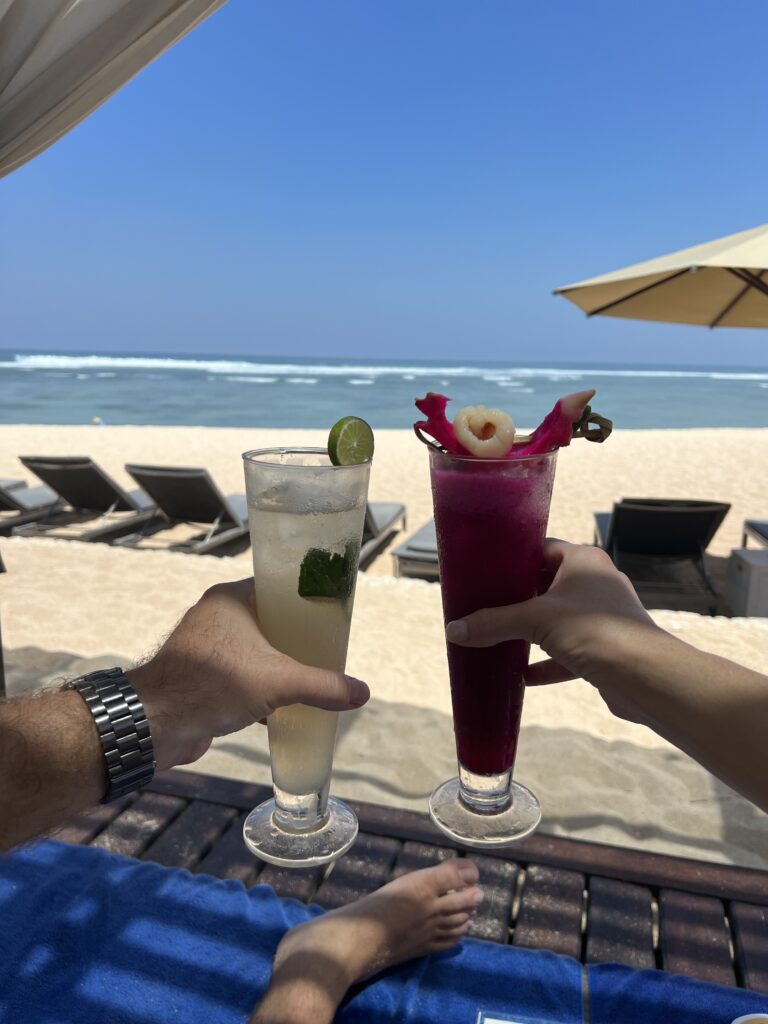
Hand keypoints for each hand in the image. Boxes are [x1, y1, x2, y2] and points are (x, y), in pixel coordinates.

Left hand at [127, 580, 368, 769]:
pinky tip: (278, 708)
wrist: (155, 724)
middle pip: (269, 620)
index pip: (277, 587)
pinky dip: (258, 687)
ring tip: (308, 678)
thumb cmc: (212, 687)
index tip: (329, 614)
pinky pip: (238, 674)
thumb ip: (323, 685)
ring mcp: (205, 647)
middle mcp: (216, 616)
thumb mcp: (279, 683)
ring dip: (277, 666)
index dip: (305, 599)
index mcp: (231, 600)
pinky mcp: (199, 675)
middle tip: (325, 650)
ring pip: (253, 650)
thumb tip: (362, 693)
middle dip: (295, 639)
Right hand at [445, 539, 661, 724]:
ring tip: (499, 636)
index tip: (488, 568)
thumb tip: (454, 630)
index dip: (516, 557)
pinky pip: (568, 652)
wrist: (643, 675)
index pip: (544, 548)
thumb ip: (493, 623)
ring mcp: (602, 616)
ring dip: (532, 631)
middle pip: (548, 584)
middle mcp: (596, 583)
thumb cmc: (593, 630)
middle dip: (519, 598)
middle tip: (485, 603)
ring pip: (558, 620)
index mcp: (583, 560)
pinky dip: (546, 663)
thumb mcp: (534, 621)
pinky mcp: (604, 649)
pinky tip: (523, 676)